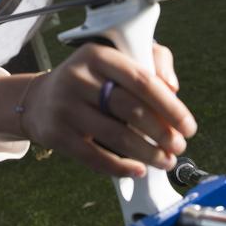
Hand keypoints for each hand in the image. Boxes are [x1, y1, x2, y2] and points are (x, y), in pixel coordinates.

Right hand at [23, 44, 196, 177]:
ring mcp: (64, 106)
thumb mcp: (114, 59)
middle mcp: (77, 78)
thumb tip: (172, 87)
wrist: (38, 100)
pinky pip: (94, 156)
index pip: (141, 80)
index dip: (170, 106)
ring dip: (148, 153)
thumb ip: (151, 61)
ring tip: (164, 160)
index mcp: (97, 56)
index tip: (187, 125)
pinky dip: (120, 167)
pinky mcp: (56, 133)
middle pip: (130, 109)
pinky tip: (138, 170)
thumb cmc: (88, 81)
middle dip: (162, 132)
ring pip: (116, 135)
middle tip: (178, 145)